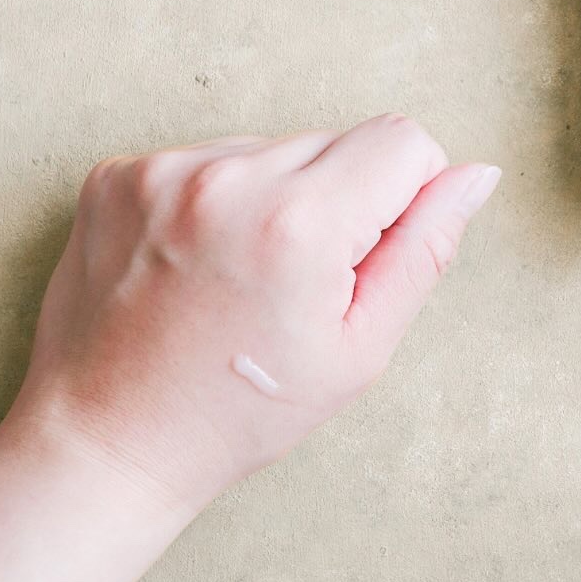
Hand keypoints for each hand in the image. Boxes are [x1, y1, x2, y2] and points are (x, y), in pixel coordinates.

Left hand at [15, 114, 500, 512]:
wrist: (104, 441)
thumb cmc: (239, 411)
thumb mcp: (359, 348)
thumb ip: (425, 248)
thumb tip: (476, 176)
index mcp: (297, 224)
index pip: (404, 140)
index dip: (406, 194)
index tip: (367, 250)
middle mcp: (226, 178)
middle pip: (338, 140)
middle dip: (339, 199)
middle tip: (294, 280)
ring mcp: (162, 171)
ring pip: (273, 148)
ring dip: (276, 197)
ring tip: (239, 274)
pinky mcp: (117, 174)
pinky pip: (208, 158)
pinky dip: (217, 199)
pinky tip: (195, 262)